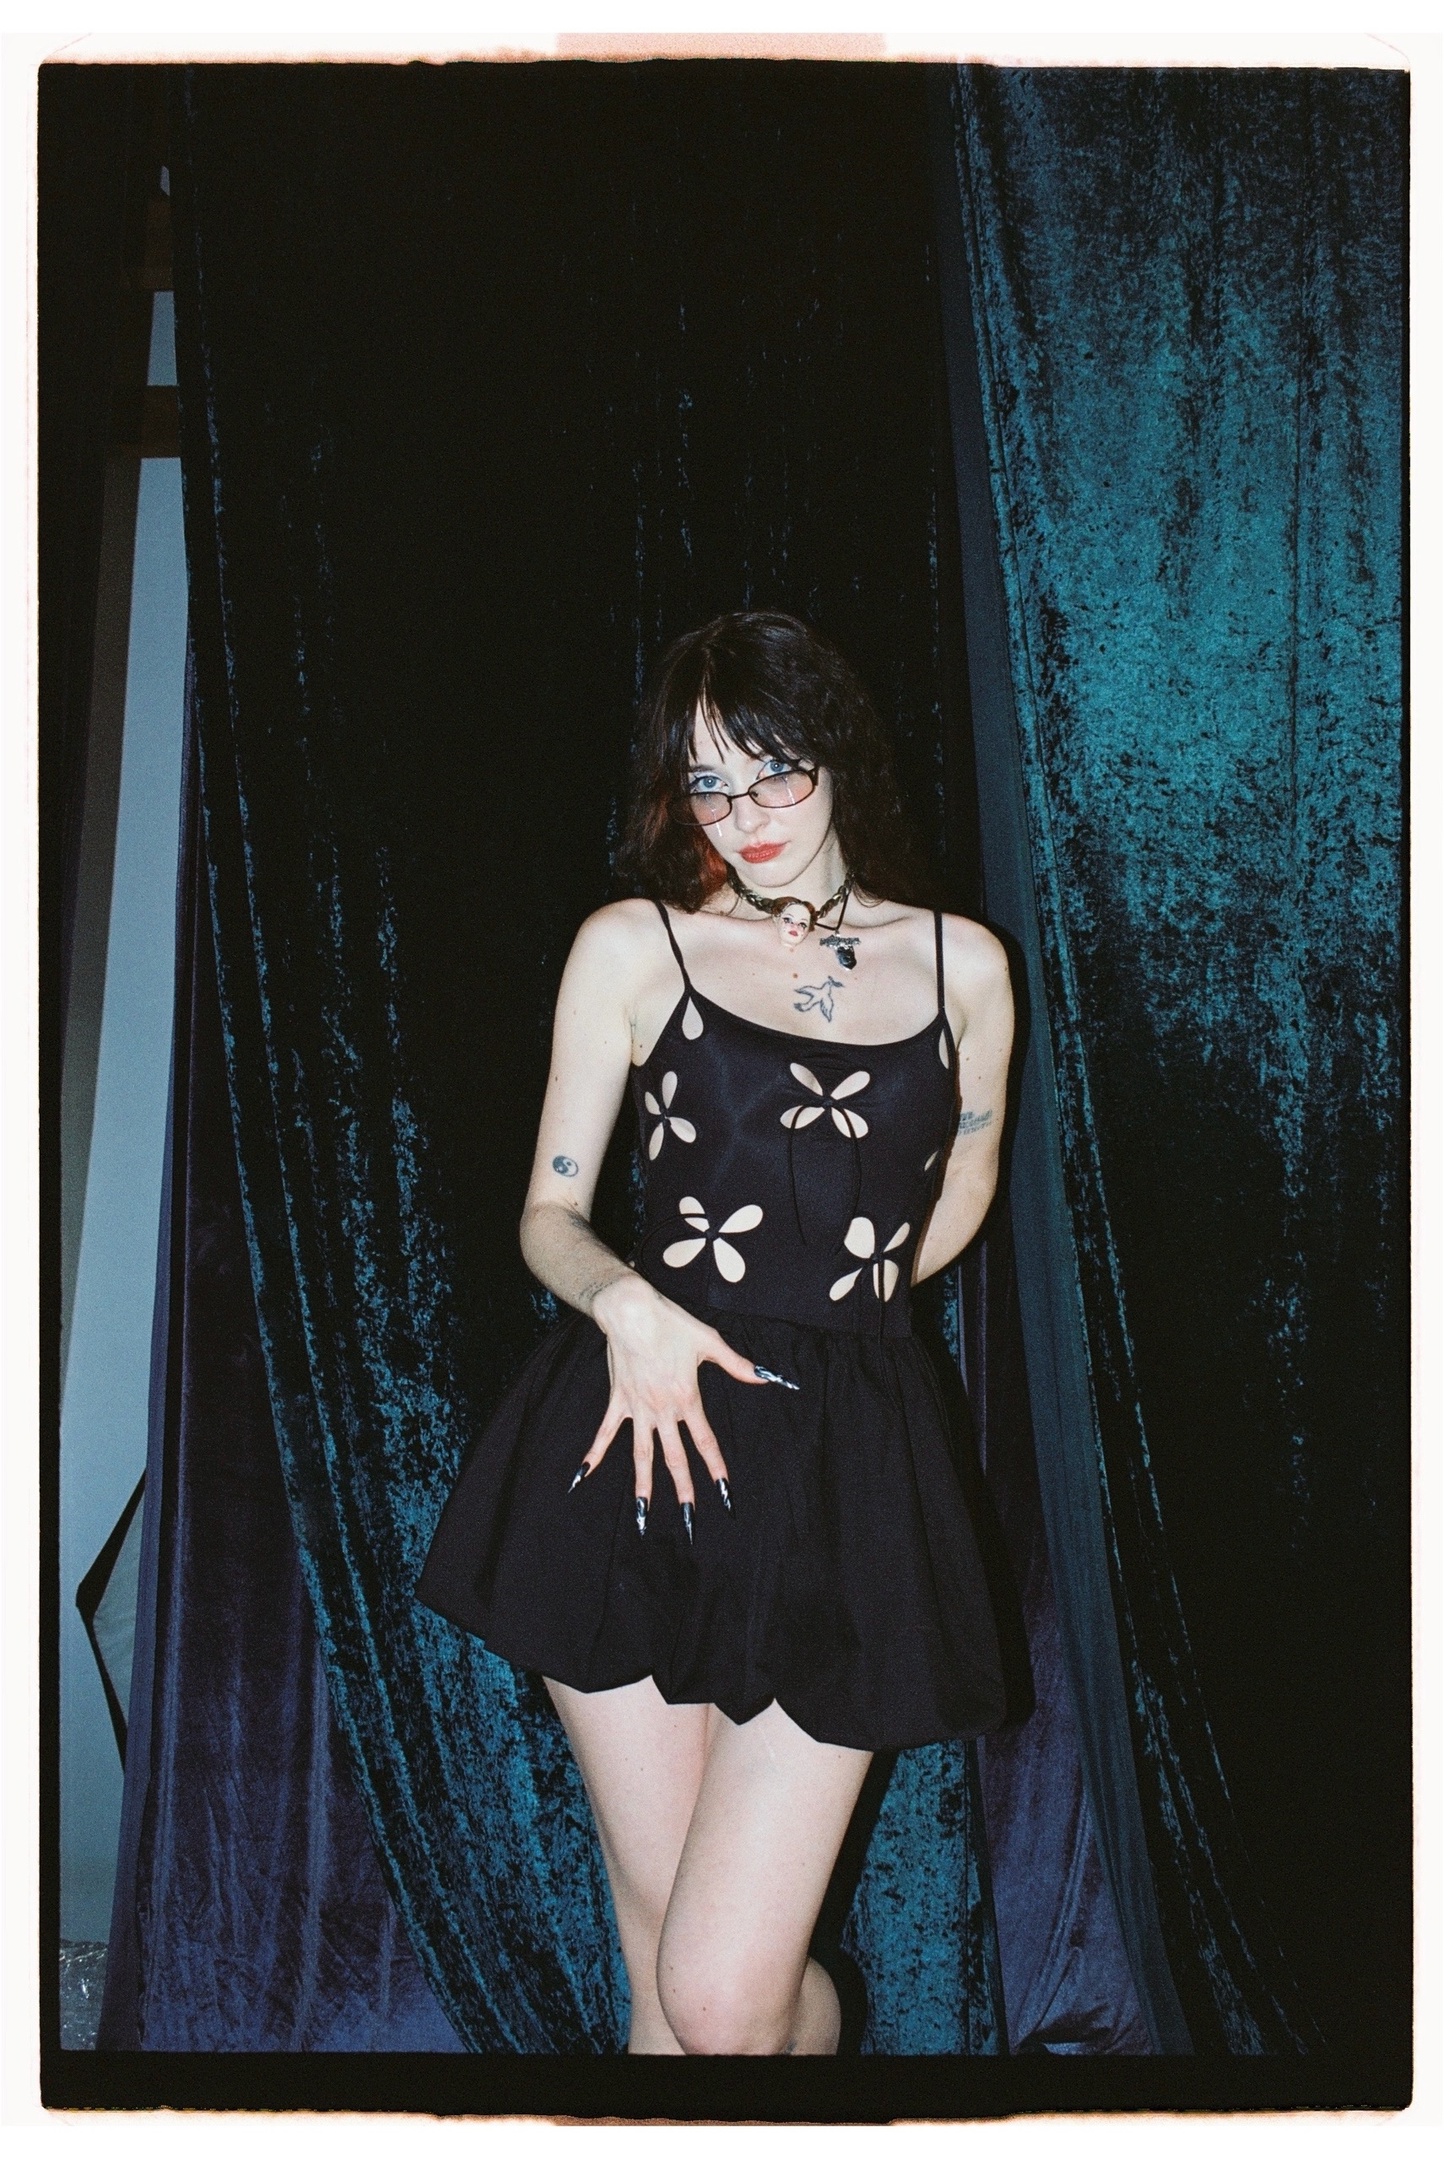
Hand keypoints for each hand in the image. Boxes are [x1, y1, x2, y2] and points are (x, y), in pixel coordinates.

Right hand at [579, 1274, 763, 1515]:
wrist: (631, 1311)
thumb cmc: (671, 1322)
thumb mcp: (709, 1342)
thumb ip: (738, 1364)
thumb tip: (765, 1377)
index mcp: (687, 1398)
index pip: (706, 1441)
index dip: (716, 1468)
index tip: (725, 1492)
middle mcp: (662, 1409)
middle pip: (675, 1457)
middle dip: (683, 1489)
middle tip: (689, 1519)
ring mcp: (637, 1408)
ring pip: (641, 1454)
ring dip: (643, 1485)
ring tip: (643, 1513)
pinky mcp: (618, 1400)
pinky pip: (605, 1432)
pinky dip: (595, 1454)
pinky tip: (583, 1475)